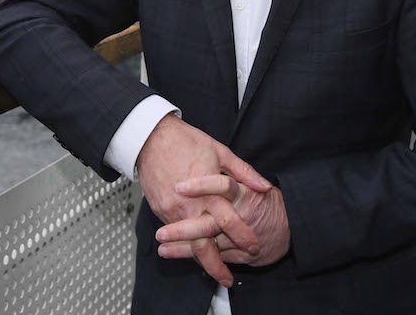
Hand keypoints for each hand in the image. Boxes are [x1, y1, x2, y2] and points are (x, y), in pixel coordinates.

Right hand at [136, 114, 271, 285]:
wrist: (151, 138)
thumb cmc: (186, 141)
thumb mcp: (221, 151)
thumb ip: (244, 173)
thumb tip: (264, 186)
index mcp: (208, 190)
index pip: (228, 220)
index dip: (242, 236)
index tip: (253, 246)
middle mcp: (190, 204)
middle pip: (204, 243)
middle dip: (217, 264)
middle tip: (228, 277)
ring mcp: (173, 210)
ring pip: (188, 243)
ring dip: (201, 261)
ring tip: (213, 273)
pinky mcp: (160, 210)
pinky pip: (174, 235)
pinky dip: (185, 246)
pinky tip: (195, 253)